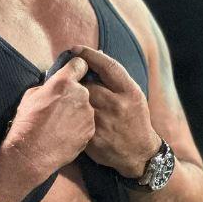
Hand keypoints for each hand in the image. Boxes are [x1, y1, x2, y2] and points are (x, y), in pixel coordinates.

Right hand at [4, 56, 95, 179]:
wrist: (32, 154)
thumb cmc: (27, 123)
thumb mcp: (30, 96)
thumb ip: (47, 87)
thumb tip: (52, 86)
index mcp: (64, 82)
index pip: (80, 64)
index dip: (75, 69)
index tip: (72, 75)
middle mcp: (81, 94)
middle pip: (83, 88)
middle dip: (74, 94)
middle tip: (61, 106)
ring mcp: (88, 113)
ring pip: (86, 106)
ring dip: (77, 111)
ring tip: (61, 124)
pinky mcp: (91, 130)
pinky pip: (87, 122)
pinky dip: (79, 126)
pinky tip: (65, 133)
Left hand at [73, 46, 160, 177]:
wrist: (139, 153)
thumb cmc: (133, 118)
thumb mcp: (133, 95)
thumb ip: (115, 78)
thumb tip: (94, 54)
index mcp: (130, 91)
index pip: (108, 66)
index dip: (90, 55)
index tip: (76, 48)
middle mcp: (119, 105)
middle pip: (88, 84)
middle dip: (76, 81)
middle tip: (66, 78)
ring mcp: (106, 122)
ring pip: (79, 102)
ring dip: (70, 98)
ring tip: (63, 96)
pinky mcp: (94, 138)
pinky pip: (75, 120)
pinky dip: (68, 115)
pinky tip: (63, 113)